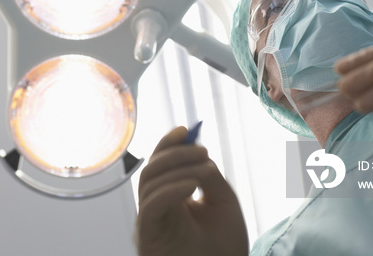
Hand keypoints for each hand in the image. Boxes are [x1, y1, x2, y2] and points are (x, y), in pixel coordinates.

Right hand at [135, 127, 247, 255]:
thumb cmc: (224, 247)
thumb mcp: (223, 203)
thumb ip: (210, 177)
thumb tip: (198, 153)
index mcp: (170, 198)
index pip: (161, 164)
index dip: (168, 144)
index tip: (185, 130)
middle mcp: (156, 207)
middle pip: (151, 169)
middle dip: (175, 152)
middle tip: (202, 151)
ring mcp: (150, 221)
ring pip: (148, 182)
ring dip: (177, 168)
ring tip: (205, 170)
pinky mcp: (148, 235)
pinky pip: (151, 206)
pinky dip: (170, 190)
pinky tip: (191, 185)